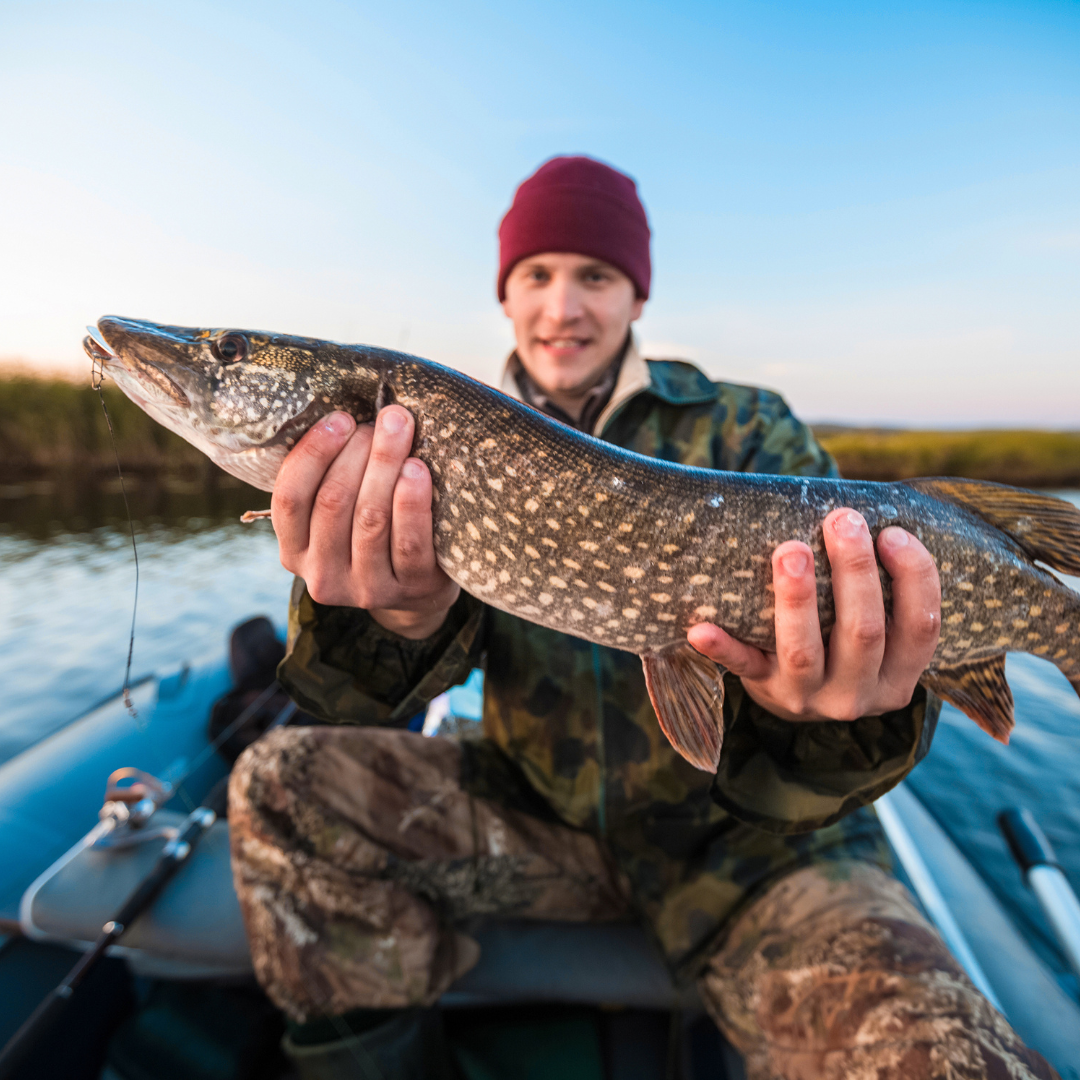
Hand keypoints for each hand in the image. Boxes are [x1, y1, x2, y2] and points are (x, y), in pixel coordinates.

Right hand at [272, 406, 459, 638]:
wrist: (417, 588)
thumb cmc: (371, 531)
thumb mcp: (337, 516)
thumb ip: (327, 478)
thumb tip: (337, 409)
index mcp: (294, 552)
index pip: (290, 498)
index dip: (314, 452)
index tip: (341, 418)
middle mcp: (322, 576)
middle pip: (333, 502)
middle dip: (358, 451)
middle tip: (385, 418)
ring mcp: (366, 588)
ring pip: (370, 518)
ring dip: (385, 465)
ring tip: (400, 429)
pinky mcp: (409, 589)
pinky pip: (409, 541)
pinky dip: (412, 501)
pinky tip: (417, 469)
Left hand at [687, 508, 940, 721]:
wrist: (796, 692)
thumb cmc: (841, 635)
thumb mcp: (877, 627)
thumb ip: (880, 584)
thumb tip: (865, 510)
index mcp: (898, 674)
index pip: (921, 627)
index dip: (914, 577)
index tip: (893, 532)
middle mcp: (858, 693)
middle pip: (864, 633)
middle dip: (854, 572)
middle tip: (841, 520)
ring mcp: (808, 697)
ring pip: (803, 651)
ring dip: (796, 599)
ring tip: (789, 551)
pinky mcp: (763, 690)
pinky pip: (741, 668)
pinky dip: (721, 648)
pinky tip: (699, 628)